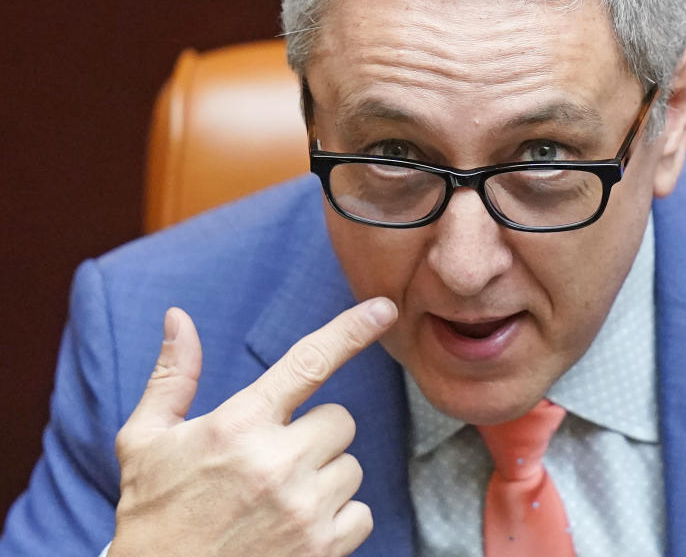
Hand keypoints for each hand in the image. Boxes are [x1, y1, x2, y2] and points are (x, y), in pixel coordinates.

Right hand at [107, 297, 397, 556]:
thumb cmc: (152, 514)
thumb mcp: (145, 441)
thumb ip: (173, 376)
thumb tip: (179, 317)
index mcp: (238, 426)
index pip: (308, 363)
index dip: (351, 330)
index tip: (384, 308)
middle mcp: (278, 464)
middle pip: (341, 420)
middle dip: (315, 433)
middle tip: (275, 458)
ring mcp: (304, 510)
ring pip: (351, 466)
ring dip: (324, 477)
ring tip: (277, 499)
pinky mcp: (323, 550)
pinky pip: (361, 513)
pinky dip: (338, 519)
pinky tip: (297, 528)